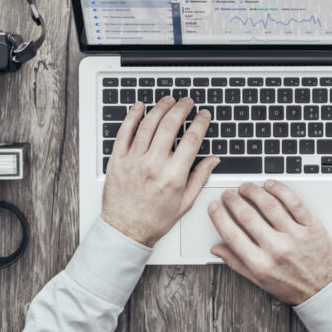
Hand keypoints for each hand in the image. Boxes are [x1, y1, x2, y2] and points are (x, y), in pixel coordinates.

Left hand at [101, 97, 219, 246]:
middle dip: (181, 109)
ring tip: (168, 100)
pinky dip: (132, 117)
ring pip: (148, 124)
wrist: (125, 230)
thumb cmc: (154, 220)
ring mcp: (134, 161)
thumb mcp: (185, 202)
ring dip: (160, 108)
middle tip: (187, 102)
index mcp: (173, 175)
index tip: (204, 115)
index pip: (191, 140)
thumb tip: (213, 161)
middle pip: (170, 126)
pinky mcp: (118, 160)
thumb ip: (200, 178)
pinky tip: (139, 107)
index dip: (200, 123)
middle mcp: (153, 165)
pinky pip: (124, 132)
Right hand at [208, 180, 331, 304]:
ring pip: (269, 205)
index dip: (219, 217)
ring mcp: (295, 236)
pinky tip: (270, 185)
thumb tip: (216, 249)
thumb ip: (236, 262)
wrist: (323, 290)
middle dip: (233, 201)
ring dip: (253, 191)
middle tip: (229, 194)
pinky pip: (294, 202)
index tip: (214, 207)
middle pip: (248, 216)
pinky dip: (280, 190)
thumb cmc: (291, 285)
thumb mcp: (259, 280)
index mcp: (261, 264)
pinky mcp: (311, 226)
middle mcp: (277, 249)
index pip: (232, 235)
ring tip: (246, 187)